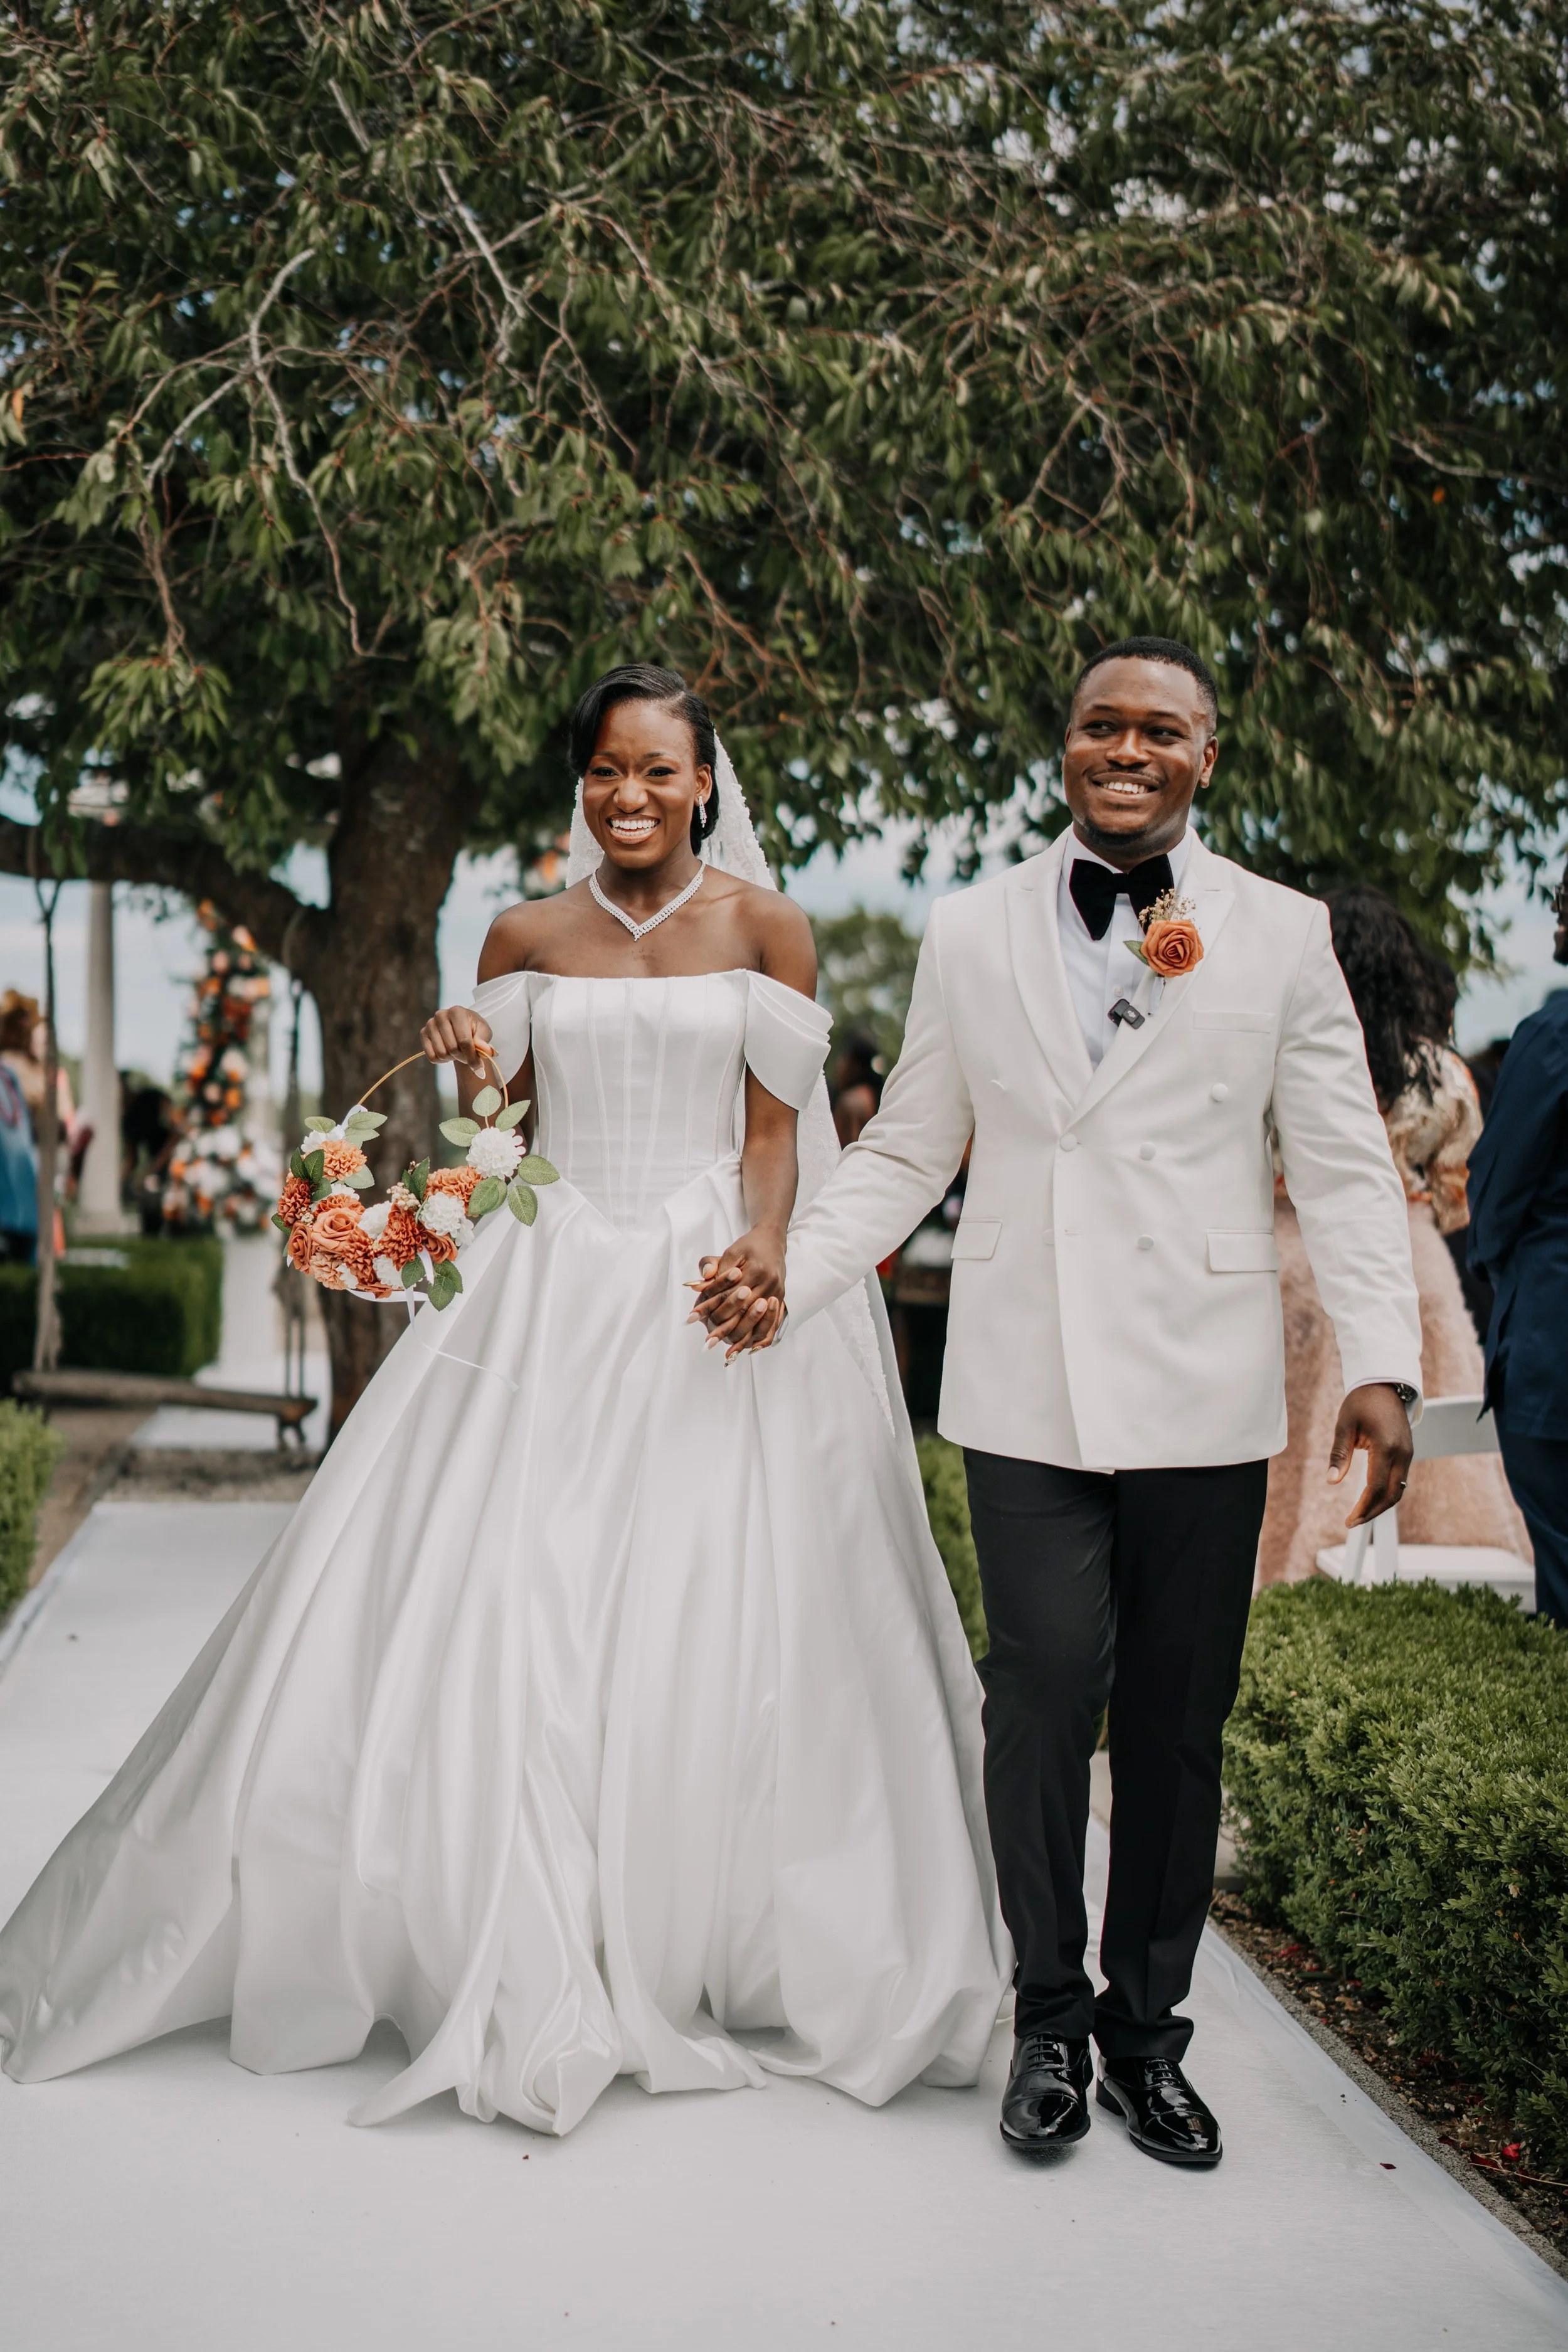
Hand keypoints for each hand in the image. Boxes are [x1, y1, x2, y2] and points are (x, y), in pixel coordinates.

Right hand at [420, 1004, 494, 1078]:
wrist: (462, 1027)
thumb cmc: (474, 1029)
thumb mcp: (484, 1033)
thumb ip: (484, 1042)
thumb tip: (487, 1052)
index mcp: (457, 1012)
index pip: (464, 1040)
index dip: (472, 1057)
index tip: (479, 1068)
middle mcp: (441, 1015)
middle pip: (452, 1048)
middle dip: (463, 1057)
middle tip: (468, 1056)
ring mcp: (430, 1024)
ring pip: (441, 1053)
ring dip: (452, 1058)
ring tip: (458, 1051)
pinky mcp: (423, 1033)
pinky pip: (432, 1056)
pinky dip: (442, 1060)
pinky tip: (448, 1052)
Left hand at [690, 1227, 786, 1360]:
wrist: (774, 1241)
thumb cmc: (749, 1246)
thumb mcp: (731, 1251)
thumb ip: (714, 1267)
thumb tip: (697, 1286)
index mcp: (756, 1270)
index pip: (729, 1293)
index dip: (711, 1306)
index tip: (694, 1318)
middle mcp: (769, 1284)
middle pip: (744, 1311)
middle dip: (725, 1328)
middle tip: (708, 1341)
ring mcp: (777, 1293)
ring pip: (758, 1321)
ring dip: (742, 1338)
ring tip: (727, 1352)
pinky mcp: (780, 1299)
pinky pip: (772, 1324)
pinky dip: (761, 1338)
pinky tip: (749, 1350)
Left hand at [1328, 1383, 1413, 1526]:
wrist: (1384, 1385)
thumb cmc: (1361, 1402)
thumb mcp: (1344, 1426)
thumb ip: (1339, 1454)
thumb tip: (1331, 1482)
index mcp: (1386, 1447)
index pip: (1375, 1488)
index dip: (1363, 1508)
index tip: (1348, 1521)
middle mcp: (1402, 1454)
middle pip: (1391, 1495)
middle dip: (1372, 1512)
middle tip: (1352, 1522)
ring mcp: (1408, 1454)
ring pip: (1398, 1490)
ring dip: (1381, 1505)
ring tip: (1360, 1514)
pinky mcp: (1407, 1453)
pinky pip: (1400, 1480)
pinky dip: (1387, 1493)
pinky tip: (1371, 1498)